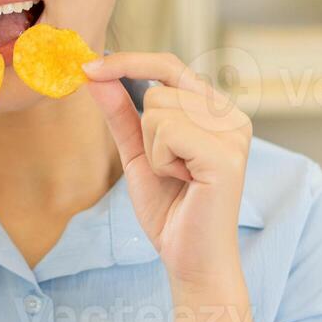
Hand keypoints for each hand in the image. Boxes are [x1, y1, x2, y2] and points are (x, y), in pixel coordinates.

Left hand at [83, 52, 252, 291]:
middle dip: (145, 132)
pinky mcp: (226, 154)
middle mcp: (232, 116)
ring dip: (153, 150)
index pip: (169, 65)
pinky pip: (166, 131)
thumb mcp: (138, 153)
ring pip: (158, 107)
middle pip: (157, 88)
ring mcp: (234, 133)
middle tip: (169, 169)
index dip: (128, 61)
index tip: (88, 66)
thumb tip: (95, 73)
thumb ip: (120, 112)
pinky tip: (184, 182)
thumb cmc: (170, 210)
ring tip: (178, 177)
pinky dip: (160, 161)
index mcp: (217, 110)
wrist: (191, 260)